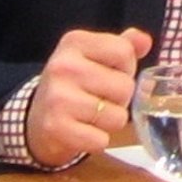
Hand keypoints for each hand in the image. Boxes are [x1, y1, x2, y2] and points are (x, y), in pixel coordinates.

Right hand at [26, 26, 153, 167]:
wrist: (36, 118)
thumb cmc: (74, 84)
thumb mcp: (94, 56)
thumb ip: (123, 45)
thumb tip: (145, 41)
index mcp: (75, 41)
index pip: (124, 51)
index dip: (126, 68)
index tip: (110, 74)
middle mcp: (63, 65)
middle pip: (125, 86)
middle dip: (120, 98)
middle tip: (100, 98)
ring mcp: (58, 97)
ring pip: (117, 116)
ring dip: (110, 121)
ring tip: (91, 115)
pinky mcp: (56, 127)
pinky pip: (101, 140)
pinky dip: (97, 140)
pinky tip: (83, 131)